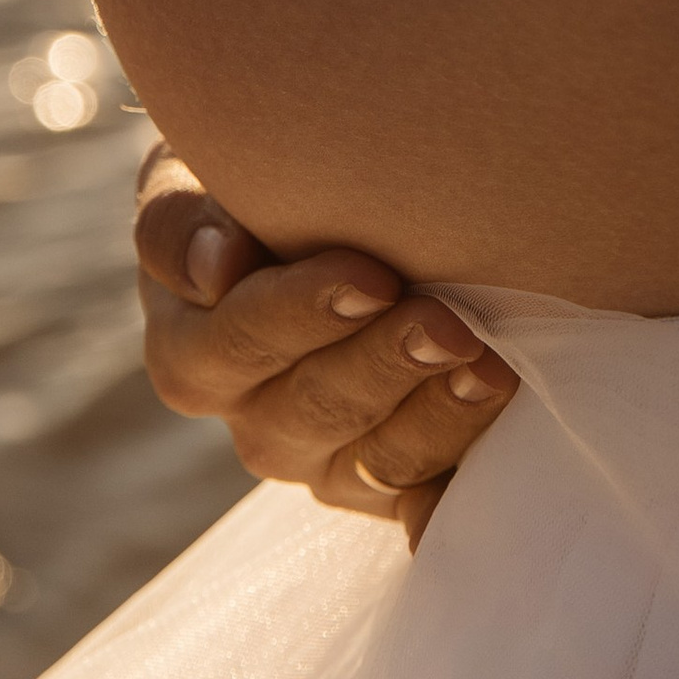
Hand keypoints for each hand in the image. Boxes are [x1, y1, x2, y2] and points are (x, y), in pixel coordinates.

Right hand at [134, 142, 515, 545]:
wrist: (325, 221)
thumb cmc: (249, 194)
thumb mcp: (194, 180)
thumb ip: (180, 217)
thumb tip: (215, 267)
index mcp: (189, 349)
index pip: (232, 344)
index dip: (300, 314)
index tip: (373, 276)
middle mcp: (252, 415)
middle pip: (311, 407)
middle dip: (384, 363)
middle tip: (447, 322)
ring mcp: (321, 458)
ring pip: (373, 459)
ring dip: (436, 415)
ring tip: (490, 367)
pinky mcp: (384, 485)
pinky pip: (421, 498)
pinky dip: (456, 488)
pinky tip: (498, 458)